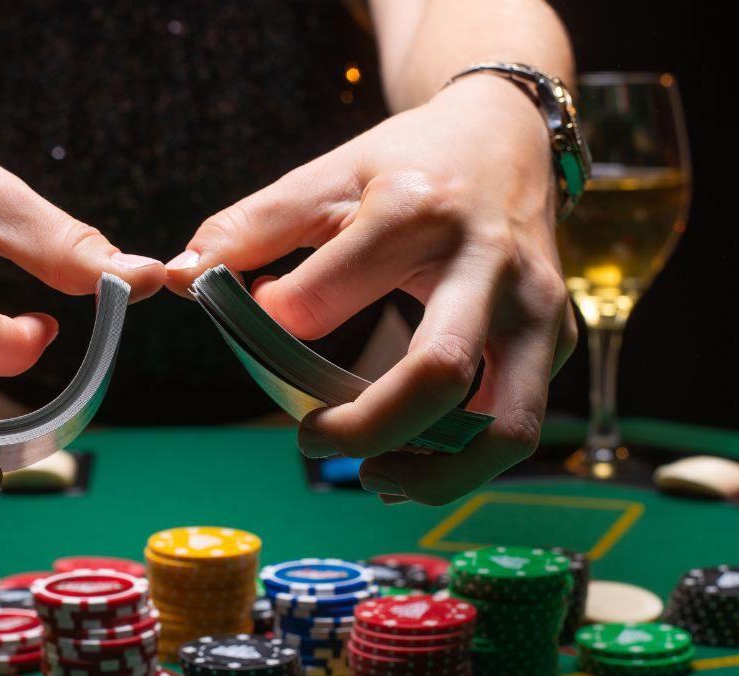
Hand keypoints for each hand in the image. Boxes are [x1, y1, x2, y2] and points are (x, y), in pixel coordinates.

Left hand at [166, 76, 576, 504]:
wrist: (507, 137)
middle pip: (436, 377)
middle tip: (309, 440)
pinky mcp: (556, 339)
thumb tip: (182, 277)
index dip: (277, 318)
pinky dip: (464, 461)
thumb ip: (249, 227)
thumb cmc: (406, 162)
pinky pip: (517, 424)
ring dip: (434, 475)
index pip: (326, 294)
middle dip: (363, 431)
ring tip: (373, 474)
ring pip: (505, 427)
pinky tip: (412, 462)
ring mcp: (534, 307)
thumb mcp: (324, 176)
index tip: (260, 314)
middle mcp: (487, 262)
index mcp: (414, 211)